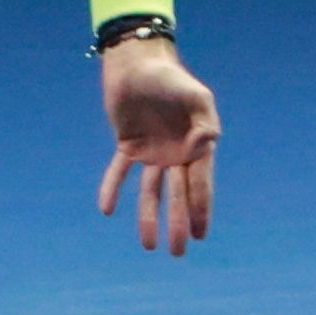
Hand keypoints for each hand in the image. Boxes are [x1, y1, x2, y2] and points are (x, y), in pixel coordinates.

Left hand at [95, 40, 219, 256]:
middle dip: (179, 224)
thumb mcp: (193, 94)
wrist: (137, 62)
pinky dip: (112, 188)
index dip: (202, 209)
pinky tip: (106, 209)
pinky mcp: (128, 145)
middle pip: (178, 195)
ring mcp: (152, 152)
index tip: (202, 234)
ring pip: (151, 191)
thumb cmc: (169, 76)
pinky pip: (119, 172)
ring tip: (148, 246)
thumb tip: (209, 143)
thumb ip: (204, 118)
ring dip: (149, 217)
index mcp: (196, 144)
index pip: (200, 183)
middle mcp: (176, 153)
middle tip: (179, 252)